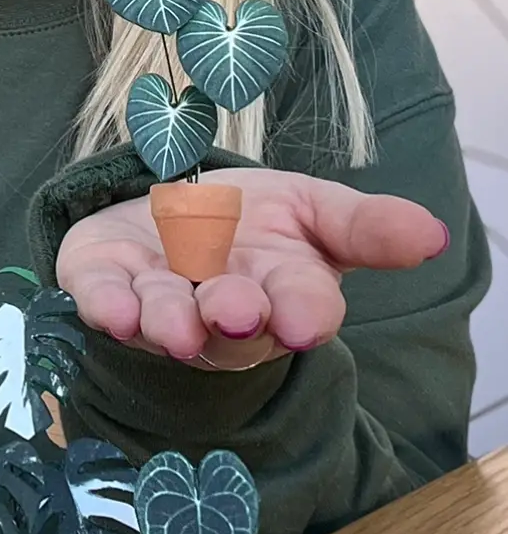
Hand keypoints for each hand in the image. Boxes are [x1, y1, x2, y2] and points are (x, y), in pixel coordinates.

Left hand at [56, 168, 448, 369]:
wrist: (169, 207)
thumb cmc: (249, 220)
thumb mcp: (313, 210)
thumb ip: (365, 226)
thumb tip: (432, 234)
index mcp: (280, 288)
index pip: (301, 303)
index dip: (304, 311)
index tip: (305, 321)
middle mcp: (219, 306)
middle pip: (230, 321)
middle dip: (233, 316)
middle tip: (235, 312)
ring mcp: (159, 299)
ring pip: (165, 317)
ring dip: (168, 321)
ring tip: (174, 326)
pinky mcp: (103, 282)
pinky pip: (101, 298)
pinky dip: (105, 304)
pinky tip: (110, 310)